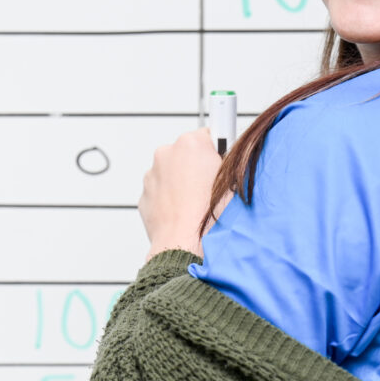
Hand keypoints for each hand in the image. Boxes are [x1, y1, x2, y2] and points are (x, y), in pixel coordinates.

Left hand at [138, 128, 227, 260]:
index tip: (221, 155)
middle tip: (213, 188)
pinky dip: (171, 198)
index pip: (210, 134)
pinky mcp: (145, 194)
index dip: (218, 149)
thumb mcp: (234, 182)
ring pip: (173, 172)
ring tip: (198, 206)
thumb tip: (229, 156)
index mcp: (191, 143)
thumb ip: (229, 161)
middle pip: (188, 154)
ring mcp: (153, 174)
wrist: (185, 246)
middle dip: (199, 167)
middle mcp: (167, 153)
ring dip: (184, 183)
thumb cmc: (210, 218)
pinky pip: (162, 190)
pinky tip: (184, 213)